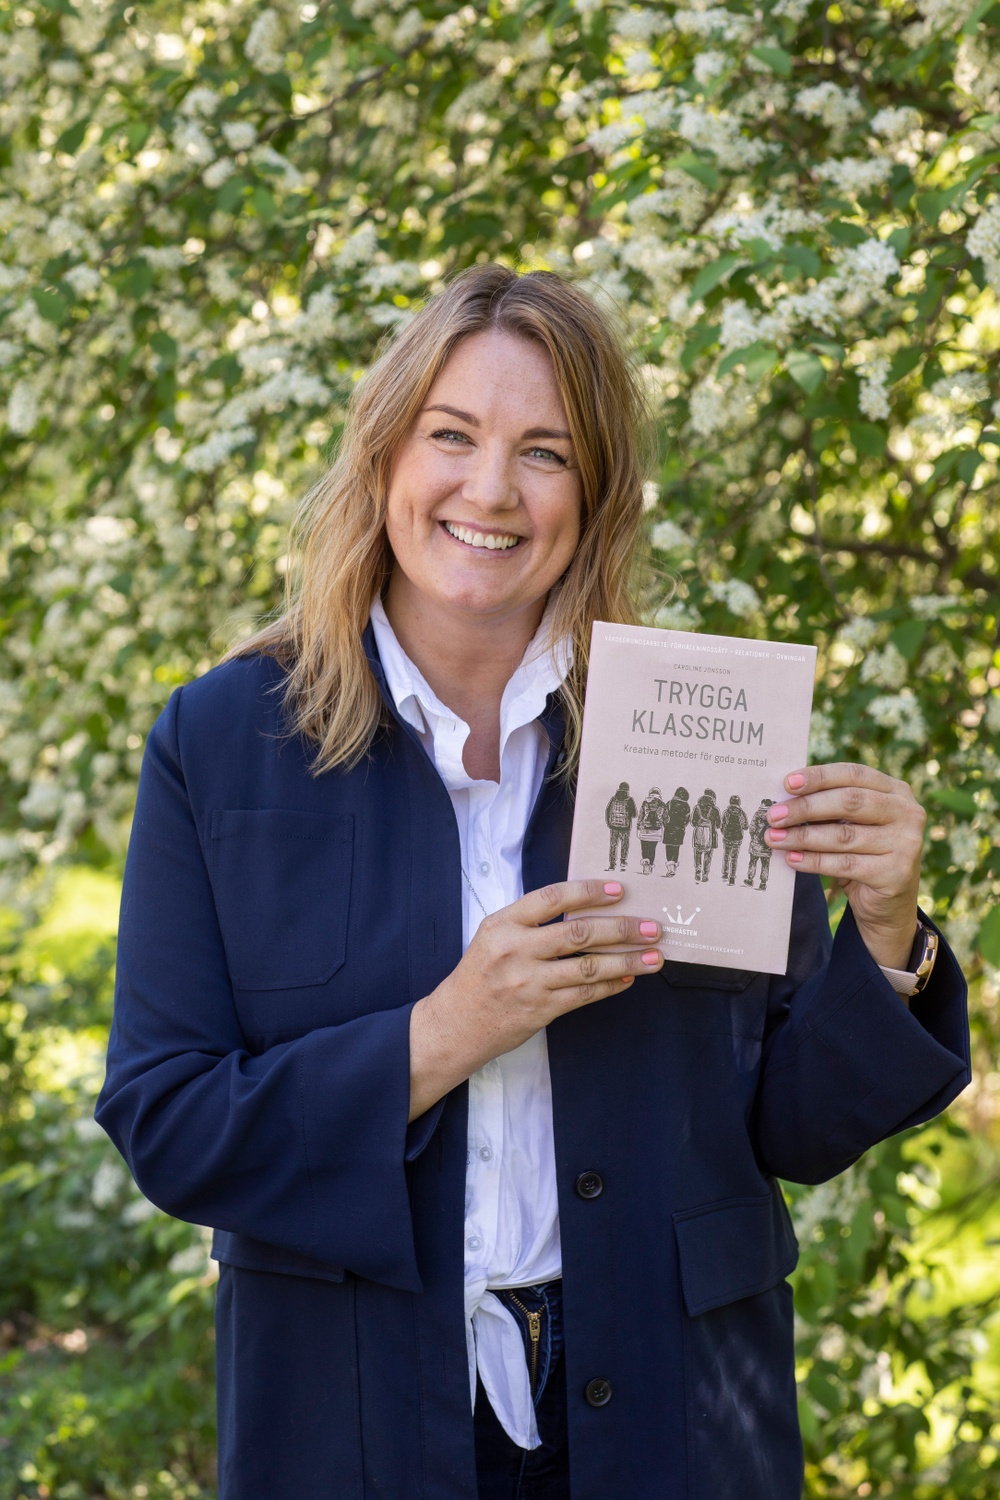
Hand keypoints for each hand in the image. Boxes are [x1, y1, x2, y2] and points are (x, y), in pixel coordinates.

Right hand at [408, 880, 663, 1119]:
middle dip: (621, 929)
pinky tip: (629, 978)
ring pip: (588, 966)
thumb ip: (531, 922)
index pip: (551, 898)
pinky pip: (585, 994)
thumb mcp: (494, 936)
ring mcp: (528, 981)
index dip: (588, 892)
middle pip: (578, 933)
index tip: (619, 891)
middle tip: (652, 927)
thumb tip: (586, 910)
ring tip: (654, 956)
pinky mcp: (540, 1009)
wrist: (456, 1023)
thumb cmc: (481, 975)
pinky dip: (611, 985)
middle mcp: (515, 950)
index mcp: (503, 924)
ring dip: (627, 961)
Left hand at [765, 762, 924, 969]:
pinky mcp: (896, 873)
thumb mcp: (851, 824)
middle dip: (806, 807)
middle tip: (774, 815)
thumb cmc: (863, 854)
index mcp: (895, 791)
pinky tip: (791, 859)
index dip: (819, 777)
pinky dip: (813, 861)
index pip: (853, 774)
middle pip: (849, 802)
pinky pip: (844, 864)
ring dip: (803, 837)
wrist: (888, 905)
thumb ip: (829, 807)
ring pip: (844, 835)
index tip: (786, 783)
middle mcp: (907, 812)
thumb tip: (783, 799)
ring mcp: (906, 843)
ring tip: (774, 838)